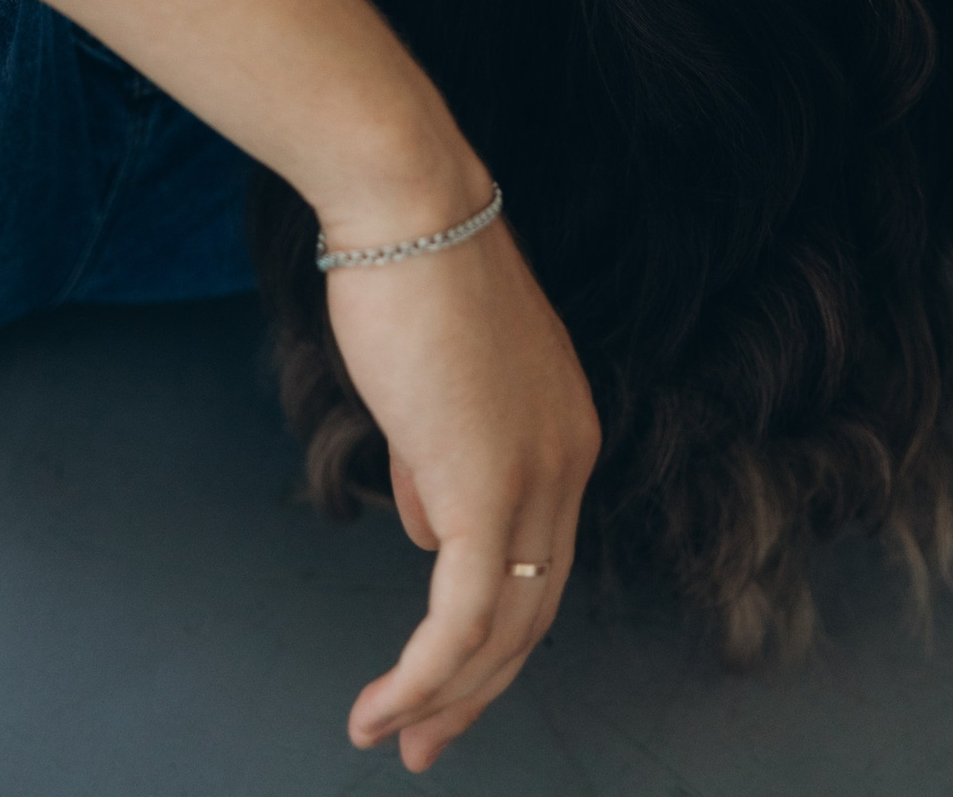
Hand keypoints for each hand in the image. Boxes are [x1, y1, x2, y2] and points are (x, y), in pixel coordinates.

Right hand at [327, 213, 601, 771]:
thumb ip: (438, 463)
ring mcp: (537, 477)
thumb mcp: (435, 389)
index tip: (447, 679)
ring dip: (446, 697)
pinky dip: (422, 677)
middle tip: (425, 744)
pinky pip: (460, 618)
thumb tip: (424, 529)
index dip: (496, 630)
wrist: (410, 210)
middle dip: (478, 690)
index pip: (542, 560)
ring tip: (393, 738)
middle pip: (534, 611)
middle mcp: (570, 460)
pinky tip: (383, 708)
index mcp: (566, 432)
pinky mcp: (488, 489)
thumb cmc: (409, 277)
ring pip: (503, 628)